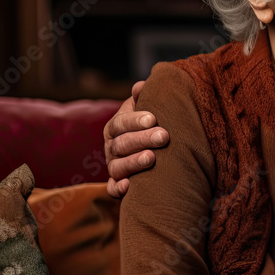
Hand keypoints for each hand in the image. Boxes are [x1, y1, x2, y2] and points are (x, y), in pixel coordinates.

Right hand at [104, 80, 167, 197]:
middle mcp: (111, 147)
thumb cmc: (150, 124)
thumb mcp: (146, 108)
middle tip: (163, 136)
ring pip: (118, 166)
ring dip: (133, 162)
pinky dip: (119, 188)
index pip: (121, 123)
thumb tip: (142, 86)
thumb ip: (145, 96)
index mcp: (116, 127)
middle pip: (122, 144)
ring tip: (151, 158)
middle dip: (142, 139)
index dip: (135, 120)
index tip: (153, 118)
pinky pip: (113, 188)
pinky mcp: (117, 183)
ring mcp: (114, 166)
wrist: (151, 147)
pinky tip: (129, 186)